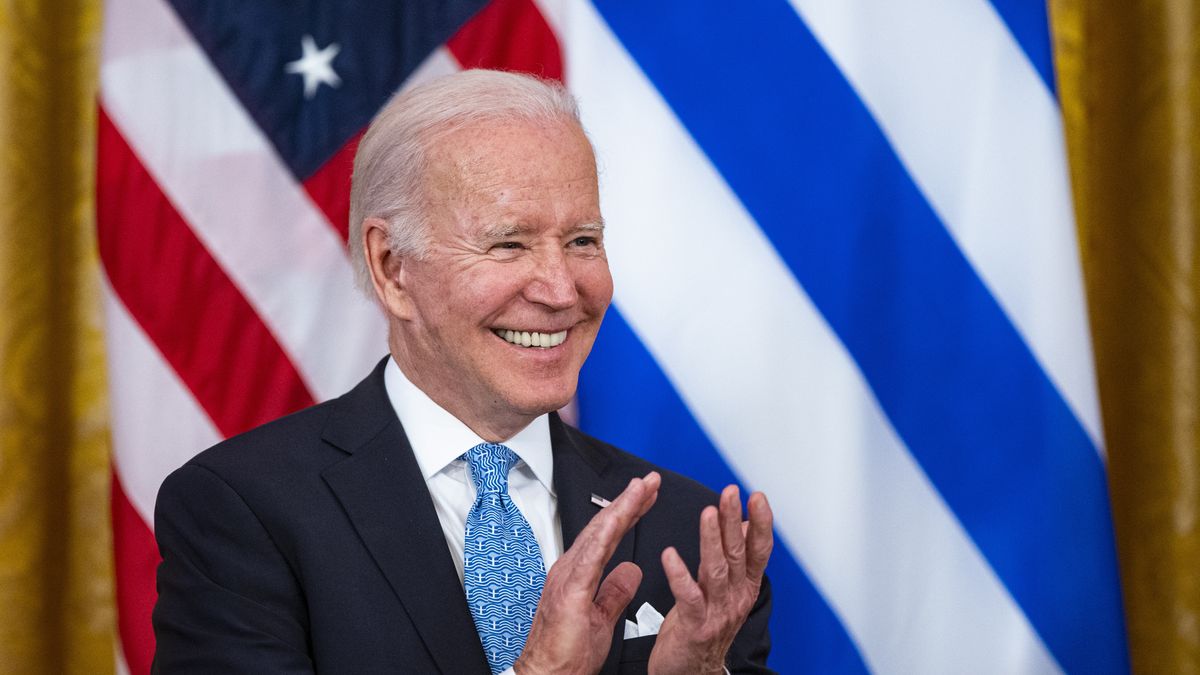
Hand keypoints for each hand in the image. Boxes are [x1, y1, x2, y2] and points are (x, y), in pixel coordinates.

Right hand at [514, 472, 661, 674]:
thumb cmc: (568, 654)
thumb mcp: (603, 617)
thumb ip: (616, 591)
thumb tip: (632, 570)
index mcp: (580, 574)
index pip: (608, 536)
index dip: (628, 513)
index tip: (647, 497)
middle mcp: (571, 569)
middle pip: (604, 527)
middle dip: (628, 501)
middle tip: (650, 481)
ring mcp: (567, 576)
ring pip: (598, 534)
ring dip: (621, 508)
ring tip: (641, 489)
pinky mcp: (569, 590)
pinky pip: (590, 555)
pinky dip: (604, 533)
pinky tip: (617, 517)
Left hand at [648, 486, 772, 674]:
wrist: (692, 672)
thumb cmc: (704, 628)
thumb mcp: (726, 590)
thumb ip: (737, 558)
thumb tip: (746, 525)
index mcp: (744, 587)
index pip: (759, 550)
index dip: (761, 523)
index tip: (757, 497)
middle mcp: (735, 598)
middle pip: (739, 554)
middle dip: (735, 520)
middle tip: (731, 494)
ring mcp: (717, 612)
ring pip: (717, 570)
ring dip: (712, 540)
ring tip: (708, 514)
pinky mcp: (695, 626)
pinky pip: (688, 597)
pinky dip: (679, 575)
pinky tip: (670, 556)